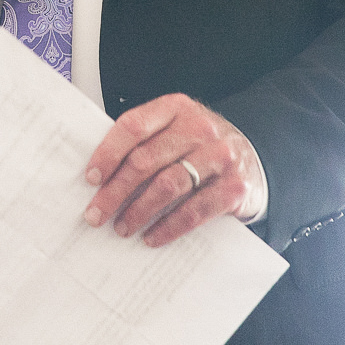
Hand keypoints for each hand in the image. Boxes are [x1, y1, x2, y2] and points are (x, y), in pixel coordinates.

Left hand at [81, 95, 264, 247]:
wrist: (254, 158)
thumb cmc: (200, 147)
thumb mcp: (175, 131)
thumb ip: (145, 142)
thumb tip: (99, 176)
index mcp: (176, 108)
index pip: (133, 126)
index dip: (108, 153)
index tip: (91, 178)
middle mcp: (199, 128)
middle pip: (146, 160)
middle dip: (115, 190)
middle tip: (96, 213)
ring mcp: (219, 156)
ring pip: (167, 185)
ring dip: (138, 210)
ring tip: (121, 227)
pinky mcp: (234, 187)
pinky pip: (194, 210)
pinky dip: (169, 227)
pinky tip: (152, 236)